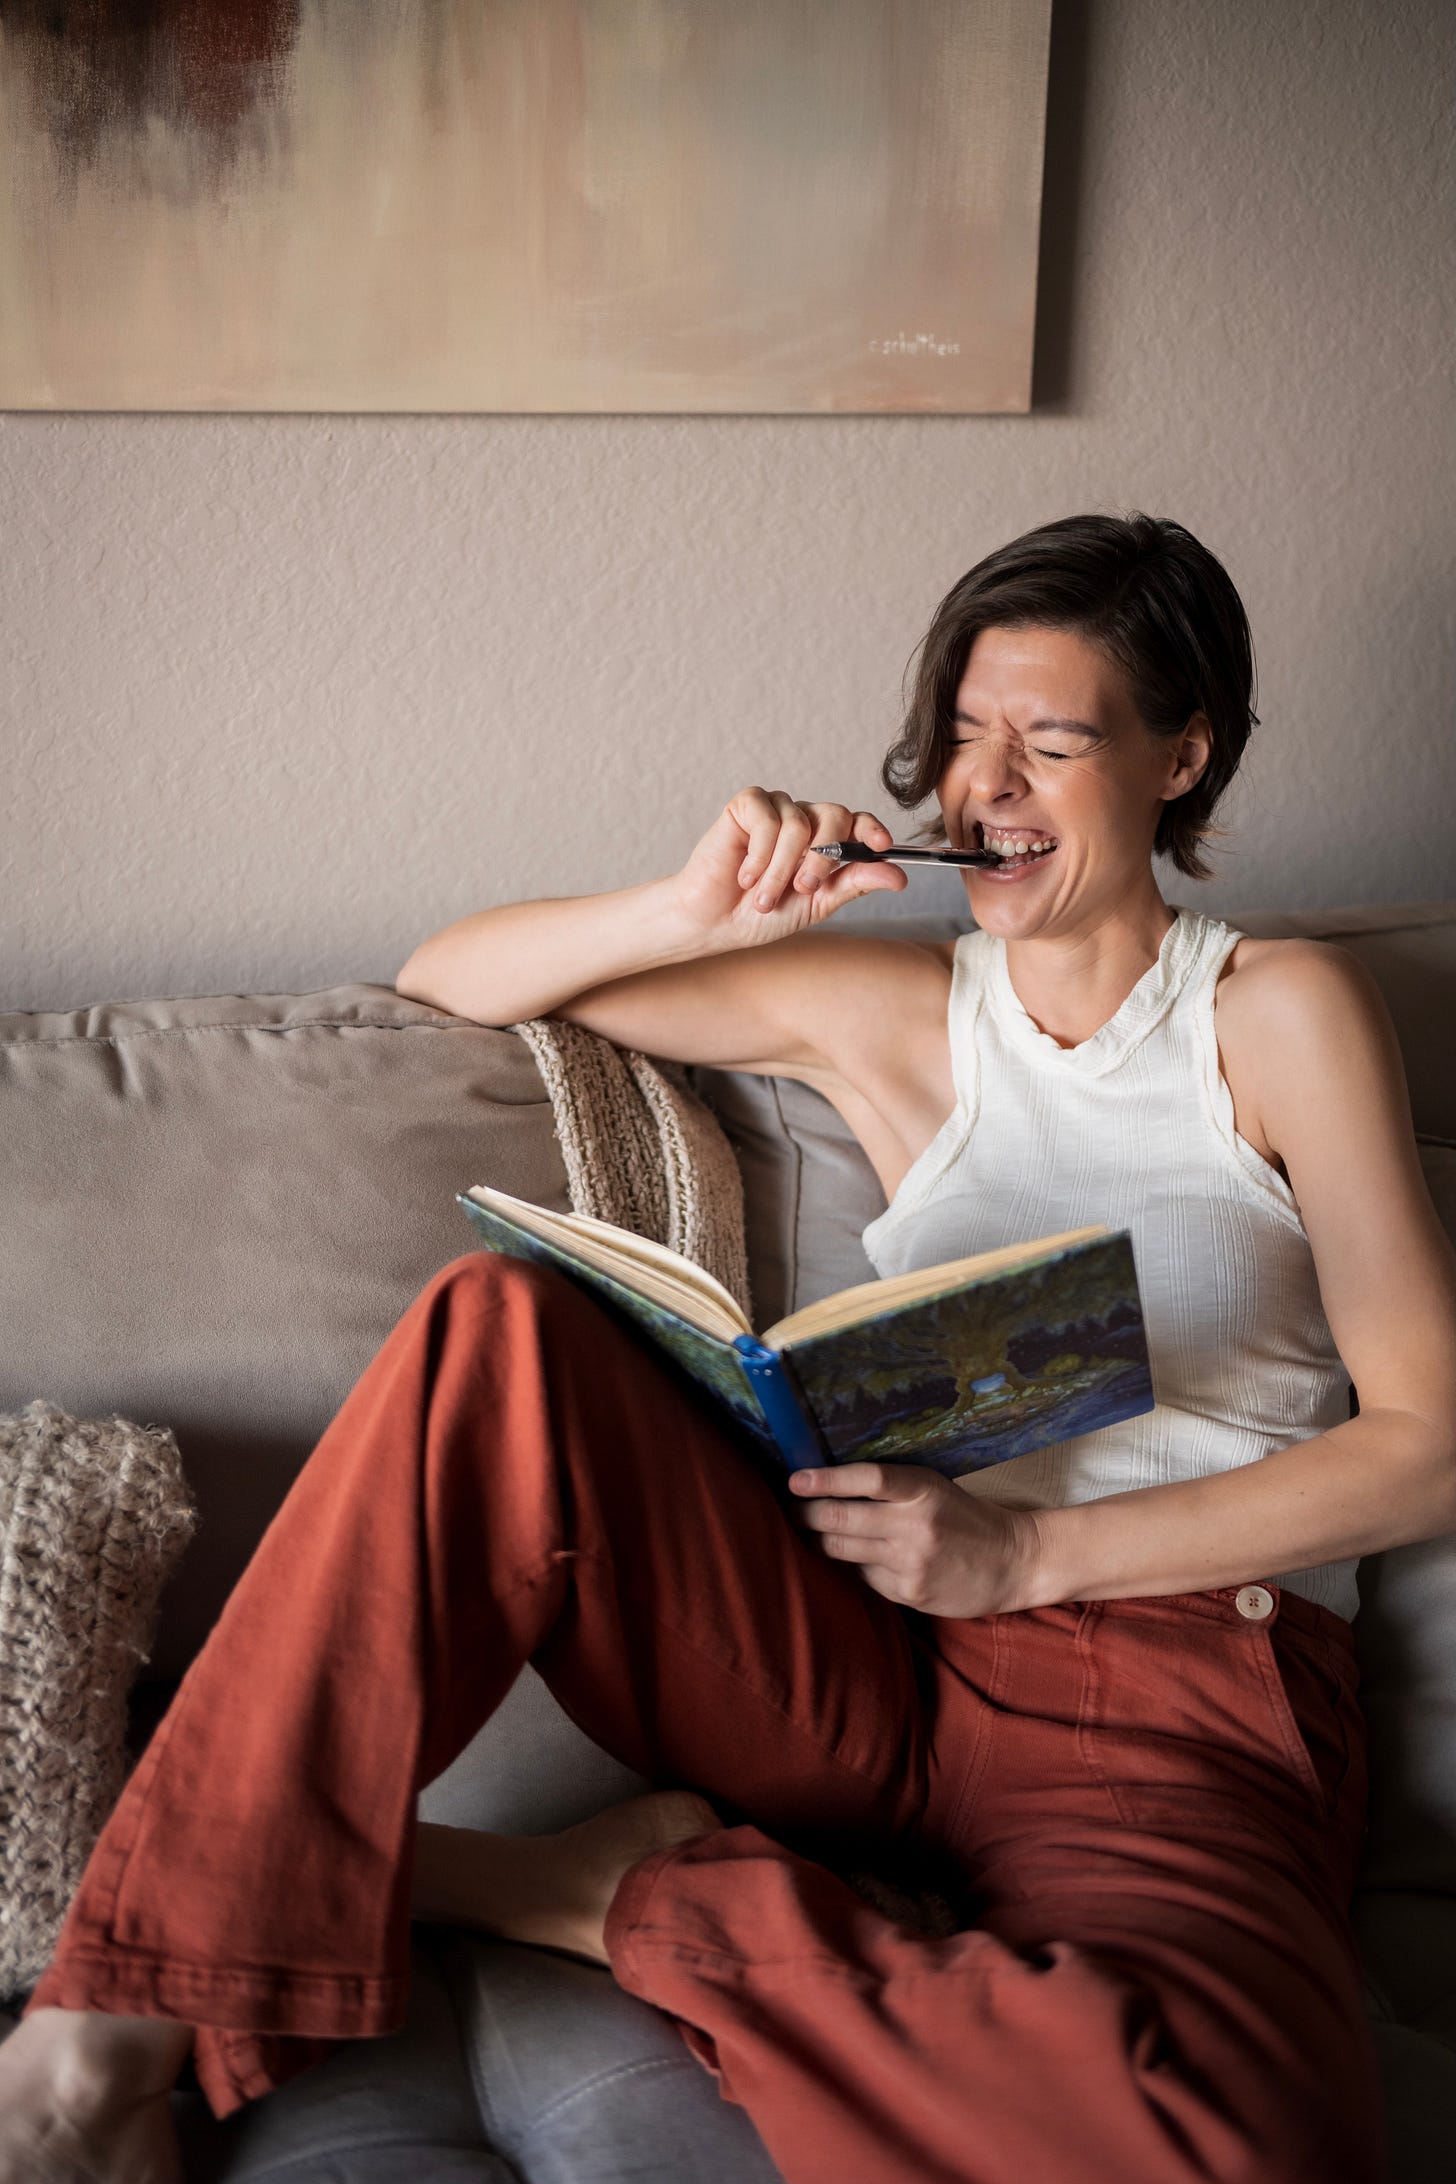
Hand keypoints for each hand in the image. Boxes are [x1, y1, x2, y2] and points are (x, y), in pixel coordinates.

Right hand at [672, 787, 907, 951]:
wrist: (715, 922)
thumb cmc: (762, 914)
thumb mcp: (817, 903)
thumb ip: (854, 883)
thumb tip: (899, 876)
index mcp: (826, 840)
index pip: (857, 823)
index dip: (872, 829)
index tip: (882, 845)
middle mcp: (804, 819)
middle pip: (834, 815)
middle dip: (824, 857)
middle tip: (803, 888)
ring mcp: (776, 809)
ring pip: (798, 825)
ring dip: (781, 870)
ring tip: (763, 896)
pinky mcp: (746, 805)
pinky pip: (767, 819)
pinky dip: (759, 854)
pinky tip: (744, 875)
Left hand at [787, 1462, 1044, 1618]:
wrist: (1011, 1561)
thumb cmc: (964, 1517)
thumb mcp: (933, 1488)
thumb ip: (890, 1487)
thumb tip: (828, 1481)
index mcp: (923, 1490)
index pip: (866, 1479)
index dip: (825, 1479)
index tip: (795, 1479)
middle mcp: (915, 1525)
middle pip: (841, 1518)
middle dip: (805, 1514)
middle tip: (789, 1508)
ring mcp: (910, 1562)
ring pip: (842, 1550)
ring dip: (820, 1540)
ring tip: (811, 1532)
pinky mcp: (909, 1593)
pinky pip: (862, 1577)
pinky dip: (855, 1566)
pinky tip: (862, 1559)